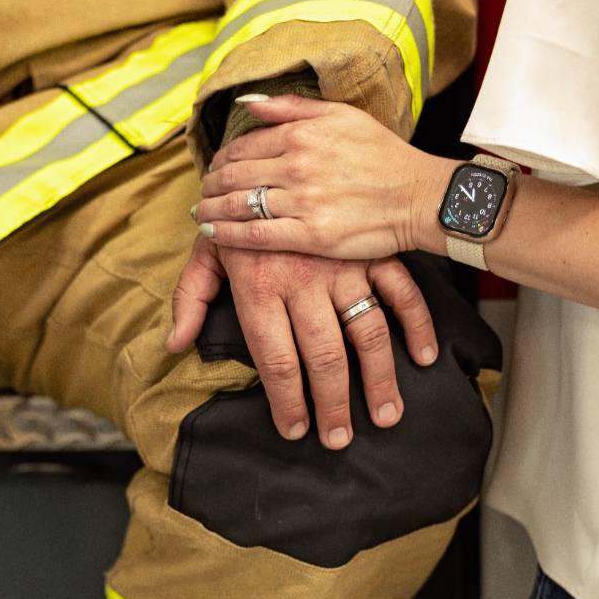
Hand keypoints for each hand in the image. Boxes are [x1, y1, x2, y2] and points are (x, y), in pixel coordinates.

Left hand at [168, 238, 438, 449]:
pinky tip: (423, 358)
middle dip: (333, 406)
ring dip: (379, 380)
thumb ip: (191, 296)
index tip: (295, 430)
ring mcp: (343, 268)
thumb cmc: (240, 214)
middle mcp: (303, 282)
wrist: (276, 158)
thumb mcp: (208, 251)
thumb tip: (176, 345)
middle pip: (323, 358)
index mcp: (260, 287)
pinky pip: (402, 293)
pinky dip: (417, 325)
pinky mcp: (370, 252)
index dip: (287, 401)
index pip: (276, 360)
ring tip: (385, 417)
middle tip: (339, 439)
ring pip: (367, 334)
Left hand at [195, 96, 456, 259]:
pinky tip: (212, 232)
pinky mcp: (310, 236)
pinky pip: (256, 235)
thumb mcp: (342, 115)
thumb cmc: (384, 155)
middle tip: (203, 190)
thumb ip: (290, 107)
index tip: (216, 167)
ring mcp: (302, 202)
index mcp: (302, 135)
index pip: (243, 146)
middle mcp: (297, 166)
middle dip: (211, 184)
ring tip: (201, 212)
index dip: (221, 158)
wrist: (419, 196)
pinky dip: (227, 233)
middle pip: (234, 175)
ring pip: (239, 204)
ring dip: (211, 208)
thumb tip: (247, 102)